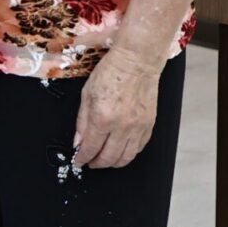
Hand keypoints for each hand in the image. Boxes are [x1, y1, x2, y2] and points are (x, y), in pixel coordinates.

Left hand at [74, 48, 161, 168]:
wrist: (137, 63)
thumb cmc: (110, 73)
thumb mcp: (87, 94)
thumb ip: (82, 121)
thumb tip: (79, 142)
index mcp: (102, 118)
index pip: (91, 148)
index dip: (83, 158)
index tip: (79, 161)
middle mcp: (122, 126)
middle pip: (109, 157)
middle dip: (97, 163)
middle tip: (90, 163)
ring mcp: (138, 127)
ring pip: (126, 157)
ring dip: (113, 163)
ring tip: (104, 161)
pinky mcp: (149, 125)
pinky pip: (139, 147)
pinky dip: (129, 154)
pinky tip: (121, 152)